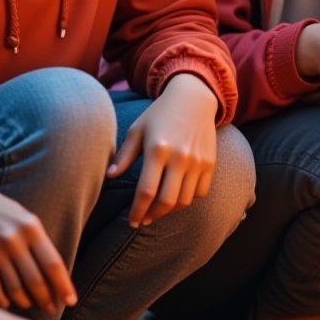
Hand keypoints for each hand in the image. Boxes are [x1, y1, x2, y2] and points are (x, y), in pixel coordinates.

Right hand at [0, 175, 75, 313]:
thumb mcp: (23, 219)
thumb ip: (38, 244)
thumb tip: (55, 278)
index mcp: (31, 227)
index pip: (53, 264)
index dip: (63, 287)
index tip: (71, 302)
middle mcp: (13, 239)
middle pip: (35, 280)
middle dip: (46, 299)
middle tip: (51, 308)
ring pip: (15, 289)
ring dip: (25, 301)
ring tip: (30, 303)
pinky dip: (3, 301)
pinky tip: (8, 303)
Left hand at [107, 72, 218, 226]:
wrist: (194, 98)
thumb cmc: (159, 114)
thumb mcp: (137, 130)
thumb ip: (125, 155)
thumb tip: (109, 176)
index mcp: (157, 150)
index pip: (146, 191)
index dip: (137, 211)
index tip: (132, 221)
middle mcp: (180, 157)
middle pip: (166, 202)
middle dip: (153, 215)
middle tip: (143, 219)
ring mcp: (198, 162)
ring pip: (184, 200)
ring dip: (169, 211)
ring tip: (158, 210)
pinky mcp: (210, 163)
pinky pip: (200, 192)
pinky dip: (187, 199)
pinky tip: (176, 196)